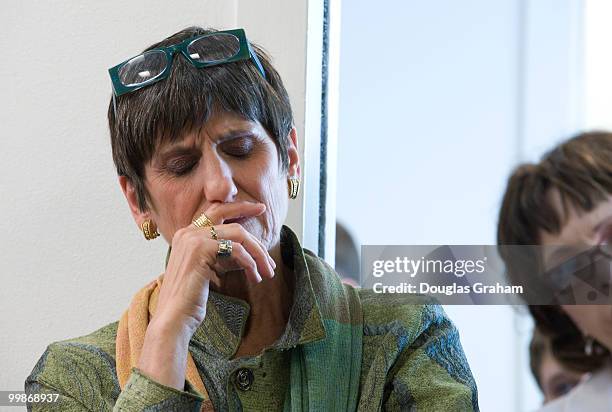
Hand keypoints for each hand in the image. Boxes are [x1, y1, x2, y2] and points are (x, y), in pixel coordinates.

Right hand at [138, 201, 275, 389]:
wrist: (174, 318)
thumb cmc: (190, 300)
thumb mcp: (210, 270)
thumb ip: (223, 256)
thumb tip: (248, 252)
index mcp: (186, 235)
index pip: (215, 211)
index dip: (238, 207)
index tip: (259, 209)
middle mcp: (187, 232)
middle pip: (226, 214)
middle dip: (249, 213)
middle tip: (268, 222)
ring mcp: (192, 239)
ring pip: (237, 233)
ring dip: (258, 252)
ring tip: (268, 270)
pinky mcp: (200, 249)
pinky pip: (235, 249)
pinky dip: (250, 262)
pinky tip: (255, 276)